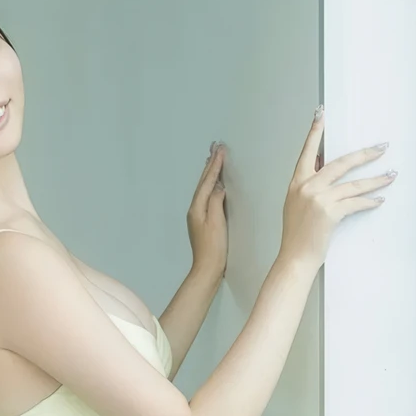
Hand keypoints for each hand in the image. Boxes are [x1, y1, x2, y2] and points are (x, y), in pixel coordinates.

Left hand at [187, 143, 227, 278]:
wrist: (207, 268)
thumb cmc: (214, 246)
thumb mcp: (216, 221)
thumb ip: (216, 201)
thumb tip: (218, 186)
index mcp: (197, 207)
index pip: (207, 181)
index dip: (215, 165)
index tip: (221, 150)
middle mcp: (194, 209)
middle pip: (203, 182)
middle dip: (210, 164)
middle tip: (215, 147)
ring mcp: (197, 215)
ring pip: (203, 188)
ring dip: (209, 173)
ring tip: (213, 159)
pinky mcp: (203, 221)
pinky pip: (206, 196)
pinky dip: (210, 185)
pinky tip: (213, 184)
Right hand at [279, 108, 395, 273]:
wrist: (295, 257)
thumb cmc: (297, 234)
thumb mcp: (296, 204)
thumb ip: (309, 185)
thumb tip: (327, 169)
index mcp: (297, 183)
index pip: (307, 152)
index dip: (314, 133)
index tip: (321, 114)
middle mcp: (307, 187)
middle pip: (341, 163)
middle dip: (364, 155)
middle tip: (380, 148)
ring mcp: (319, 199)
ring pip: (354, 184)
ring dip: (376, 180)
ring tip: (390, 175)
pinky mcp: (330, 213)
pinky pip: (356, 202)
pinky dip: (370, 201)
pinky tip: (379, 199)